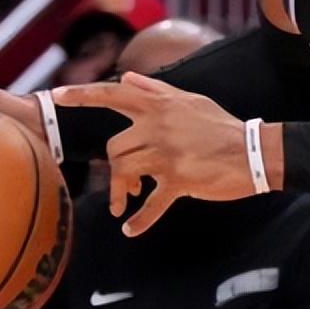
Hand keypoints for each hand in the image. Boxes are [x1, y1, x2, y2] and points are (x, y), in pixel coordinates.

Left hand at [53, 72, 279, 234]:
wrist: (252, 152)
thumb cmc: (222, 126)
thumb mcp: (191, 101)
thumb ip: (156, 91)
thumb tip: (127, 78)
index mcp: (159, 108)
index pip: (113, 95)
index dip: (82, 95)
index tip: (57, 95)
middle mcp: (158, 128)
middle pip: (114, 147)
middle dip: (115, 167)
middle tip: (126, 183)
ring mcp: (167, 155)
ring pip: (123, 171)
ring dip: (120, 190)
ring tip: (127, 200)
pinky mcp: (179, 181)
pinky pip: (151, 205)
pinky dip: (139, 221)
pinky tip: (129, 230)